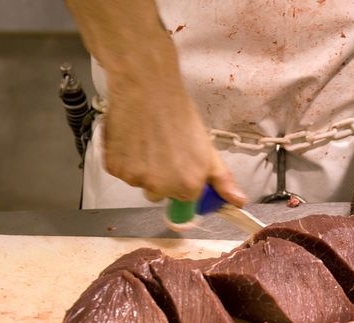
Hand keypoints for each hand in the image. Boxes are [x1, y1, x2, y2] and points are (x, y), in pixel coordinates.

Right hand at [102, 64, 243, 205]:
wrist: (147, 89)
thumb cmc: (180, 115)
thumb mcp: (208, 149)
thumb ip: (222, 180)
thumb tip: (239, 202)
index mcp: (187, 187)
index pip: (184, 200)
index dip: (183, 182)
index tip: (180, 165)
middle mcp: (161, 189)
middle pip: (159, 193)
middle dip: (161, 178)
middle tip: (163, 148)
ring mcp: (135, 179)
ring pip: (139, 182)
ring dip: (142, 168)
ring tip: (147, 139)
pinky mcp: (114, 169)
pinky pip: (120, 171)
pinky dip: (124, 159)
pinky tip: (132, 138)